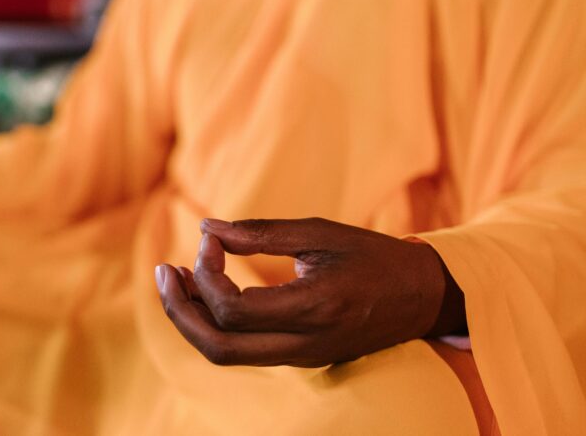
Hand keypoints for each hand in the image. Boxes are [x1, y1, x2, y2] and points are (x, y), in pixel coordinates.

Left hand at [155, 218, 464, 366]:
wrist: (421, 297)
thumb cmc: (373, 256)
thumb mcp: (321, 232)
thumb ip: (262, 233)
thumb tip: (206, 227)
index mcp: (314, 308)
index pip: (234, 310)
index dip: (207, 273)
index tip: (210, 239)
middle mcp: (305, 345)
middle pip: (219, 348)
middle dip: (180, 310)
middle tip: (164, 271)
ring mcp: (301, 358)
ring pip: (226, 355)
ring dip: (192, 319)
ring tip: (176, 279)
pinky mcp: (298, 358)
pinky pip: (242, 350)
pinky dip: (214, 324)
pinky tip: (206, 290)